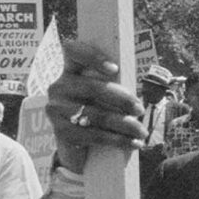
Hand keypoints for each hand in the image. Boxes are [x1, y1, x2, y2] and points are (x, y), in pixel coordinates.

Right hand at [47, 40, 147, 172]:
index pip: (73, 51)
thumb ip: (113, 86)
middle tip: (140, 109)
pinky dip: (117, 140)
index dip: (92, 56)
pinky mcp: (60, 131)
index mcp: (70, 70)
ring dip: (124, 125)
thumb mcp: (105, 96)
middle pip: (92, 87)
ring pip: (96, 114)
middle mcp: (59, 86)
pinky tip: (132, 143)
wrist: (78, 147)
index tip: (114, 69)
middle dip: (122, 99)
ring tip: (141, 132)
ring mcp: (56, 109)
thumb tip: (135, 94)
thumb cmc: (97, 112)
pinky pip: (93, 134)